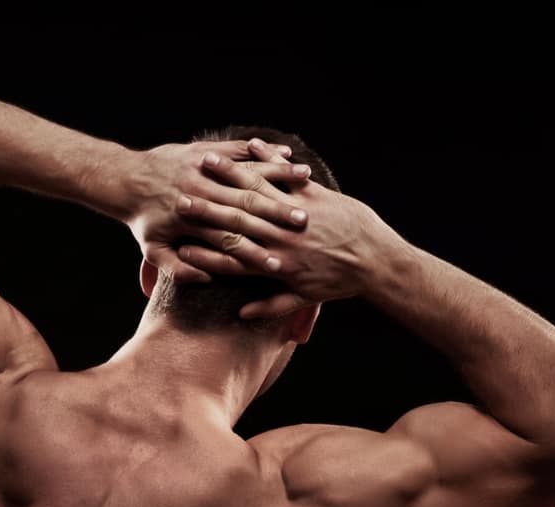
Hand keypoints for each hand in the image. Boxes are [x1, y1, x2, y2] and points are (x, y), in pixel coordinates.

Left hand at [126, 138, 312, 282]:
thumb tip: (204, 281)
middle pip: (246, 207)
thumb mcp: (154, 251)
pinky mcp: (208, 152)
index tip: (280, 264)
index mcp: (193, 223)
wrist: (126, 180)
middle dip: (277, 214)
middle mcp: (202, 194)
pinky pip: (242, 151)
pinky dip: (267, 154)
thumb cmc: (144, 221)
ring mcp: (205, 170)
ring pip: (248, 175)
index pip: (230, 242)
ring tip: (307, 182)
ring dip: (279, 177)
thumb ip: (178, 270)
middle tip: (305, 224)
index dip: (255, 254)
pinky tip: (291, 158)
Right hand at [175, 154, 392, 318]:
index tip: (181, 251)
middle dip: (206, 210)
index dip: (205, 257)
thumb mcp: (304, 299)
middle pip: (236, 222)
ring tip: (205, 162)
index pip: (232, 261)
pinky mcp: (313, 195)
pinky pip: (284, 173)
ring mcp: (296, 214)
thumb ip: (271, 306)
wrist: (376, 261)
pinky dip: (268, 158)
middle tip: (179, 199)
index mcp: (276, 265)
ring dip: (230, 175)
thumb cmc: (340, 283)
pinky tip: (250, 144)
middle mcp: (282, 238)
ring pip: (257, 192)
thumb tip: (241, 315)